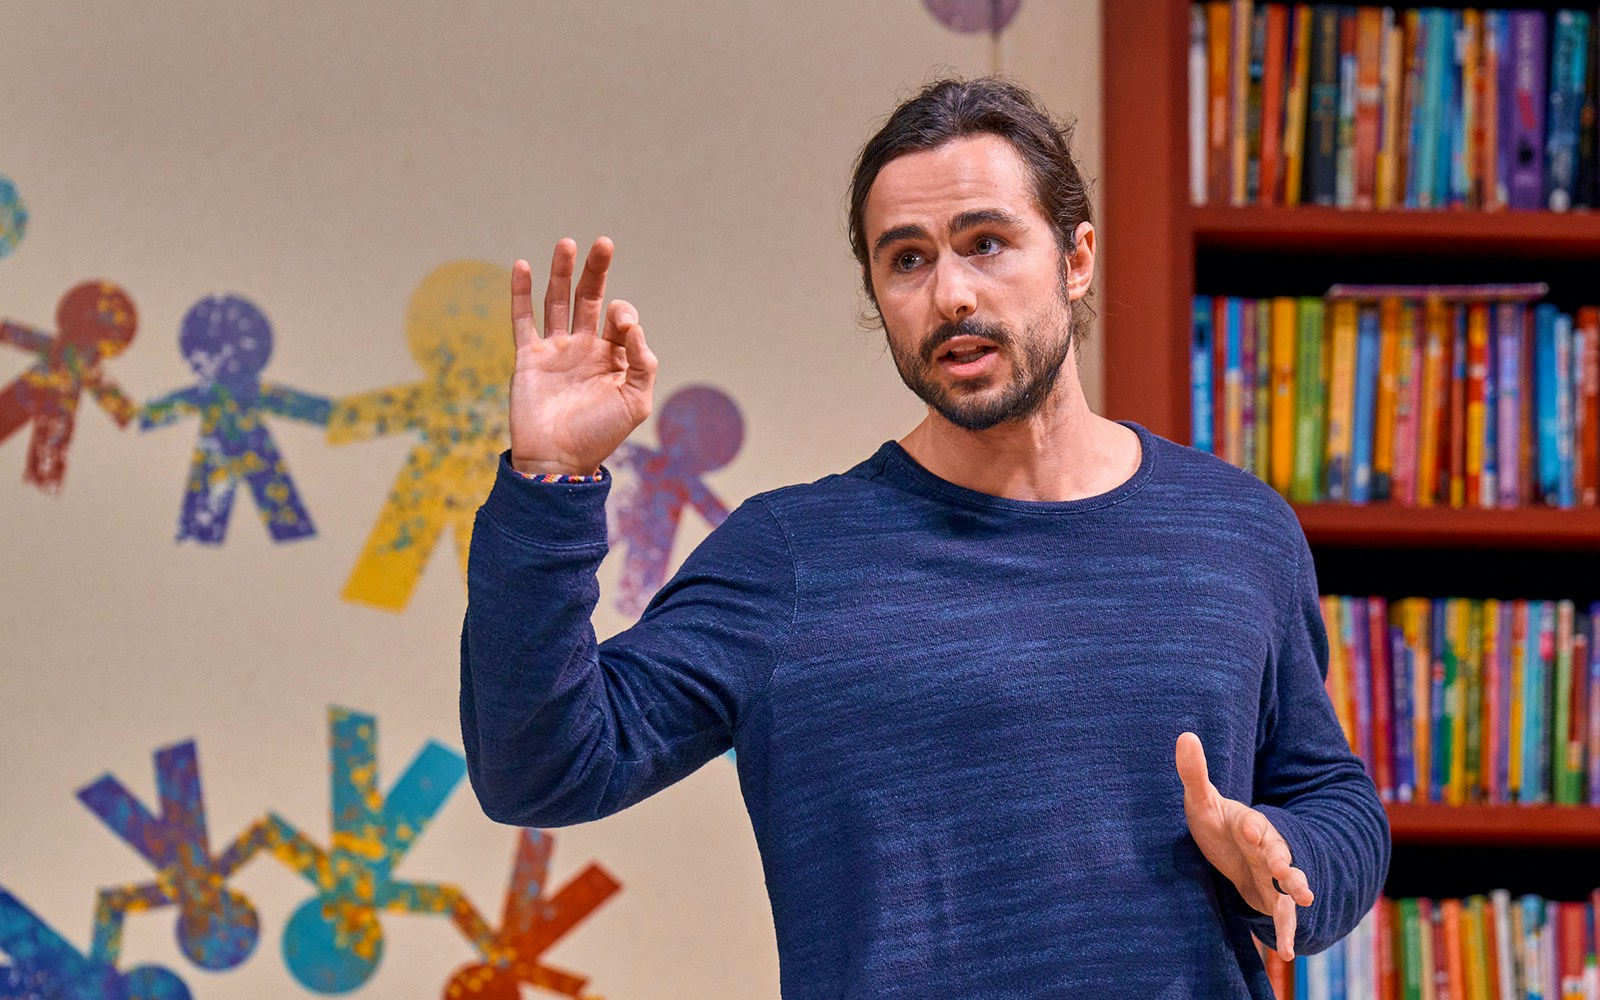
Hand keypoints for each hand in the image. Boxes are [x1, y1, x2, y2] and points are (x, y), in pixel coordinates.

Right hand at [509, 237, 656, 475]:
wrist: (557, 461)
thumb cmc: (599, 436)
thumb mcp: (635, 402)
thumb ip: (642, 363)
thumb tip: (634, 327)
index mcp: (612, 357)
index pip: (620, 320)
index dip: (624, 314)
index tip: (623, 323)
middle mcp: (584, 348)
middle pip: (589, 298)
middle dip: (596, 271)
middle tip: (603, 243)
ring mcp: (555, 350)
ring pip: (557, 301)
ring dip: (561, 272)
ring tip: (567, 243)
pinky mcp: (529, 357)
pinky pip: (523, 319)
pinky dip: (521, 293)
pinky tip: (524, 266)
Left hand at [1175, 732, 1314, 960]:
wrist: (1232, 849)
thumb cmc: (1216, 822)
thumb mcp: (1201, 800)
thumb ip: (1194, 773)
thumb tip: (1185, 734)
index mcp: (1250, 824)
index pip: (1254, 823)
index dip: (1253, 825)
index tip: (1250, 826)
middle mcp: (1267, 848)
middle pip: (1279, 852)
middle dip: (1283, 858)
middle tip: (1285, 867)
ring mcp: (1273, 874)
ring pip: (1290, 881)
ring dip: (1297, 887)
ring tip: (1306, 897)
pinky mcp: (1272, 897)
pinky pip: (1283, 915)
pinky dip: (1287, 931)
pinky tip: (1289, 953)